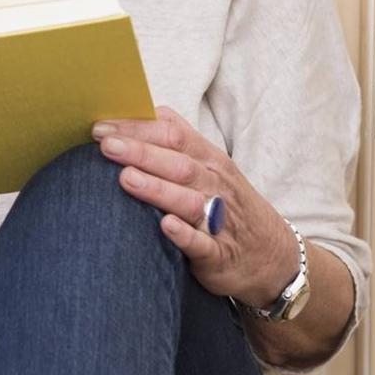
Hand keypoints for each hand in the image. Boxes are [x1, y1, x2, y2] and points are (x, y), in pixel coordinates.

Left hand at [92, 106, 296, 306]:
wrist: (271, 255)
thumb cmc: (225, 203)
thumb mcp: (208, 167)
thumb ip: (174, 143)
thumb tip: (130, 118)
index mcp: (209, 160)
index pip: (174, 135)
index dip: (139, 129)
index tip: (102, 127)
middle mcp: (215, 185)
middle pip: (178, 163)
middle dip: (141, 152)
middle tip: (106, 146)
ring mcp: (220, 220)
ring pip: (188, 201)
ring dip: (157, 189)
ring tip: (126, 178)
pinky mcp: (219, 254)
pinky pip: (202, 243)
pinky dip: (184, 235)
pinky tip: (166, 226)